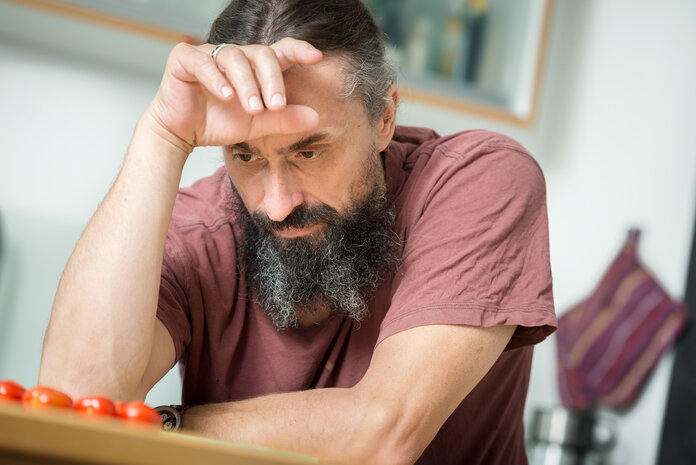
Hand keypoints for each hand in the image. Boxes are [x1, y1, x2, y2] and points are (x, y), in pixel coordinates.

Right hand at [144, 38, 323, 152]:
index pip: (280, 51)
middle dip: (272, 80)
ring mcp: (209, 53)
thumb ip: (283, 119)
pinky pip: (203, 62)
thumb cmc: (219, 123)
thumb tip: (315, 118)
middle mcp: (235, 55)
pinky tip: (226, 96)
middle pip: (261, 53)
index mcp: (255, 67)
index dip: (298, 49)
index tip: (316, 57)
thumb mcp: (258, 125)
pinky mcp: (184, 58)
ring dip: (247, 84)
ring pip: (234, 58)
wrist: (182, 134)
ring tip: (253, 109)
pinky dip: (216, 79)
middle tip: (276, 105)